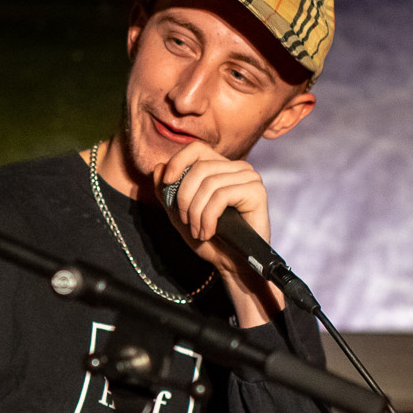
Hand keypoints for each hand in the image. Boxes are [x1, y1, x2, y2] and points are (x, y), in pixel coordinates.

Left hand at [154, 144, 284, 320]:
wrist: (230, 264)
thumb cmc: (208, 239)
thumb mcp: (178, 215)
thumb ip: (166, 192)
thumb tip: (157, 167)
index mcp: (220, 168)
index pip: (196, 149)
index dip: (178, 161)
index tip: (166, 182)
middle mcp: (237, 168)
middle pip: (200, 168)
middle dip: (184, 198)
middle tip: (185, 221)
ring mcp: (249, 178)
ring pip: (209, 183)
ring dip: (196, 213)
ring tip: (197, 231)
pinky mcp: (256, 191)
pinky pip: (221, 196)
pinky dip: (208, 218)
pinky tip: (208, 232)